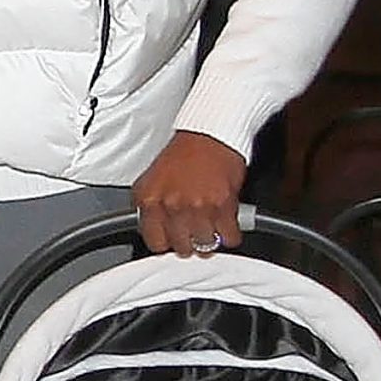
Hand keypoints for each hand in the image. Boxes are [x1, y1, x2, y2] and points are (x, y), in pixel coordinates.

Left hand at [133, 130, 245, 255]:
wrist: (211, 133)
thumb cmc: (186, 152)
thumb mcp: (154, 178)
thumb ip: (152, 206)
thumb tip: (156, 230)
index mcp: (150, 199)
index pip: (155, 242)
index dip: (167, 242)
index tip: (172, 239)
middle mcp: (172, 206)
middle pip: (181, 248)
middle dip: (189, 242)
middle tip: (194, 231)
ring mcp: (197, 208)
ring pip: (205, 245)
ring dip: (210, 239)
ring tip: (210, 226)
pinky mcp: (223, 207)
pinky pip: (229, 237)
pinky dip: (230, 234)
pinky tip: (227, 225)